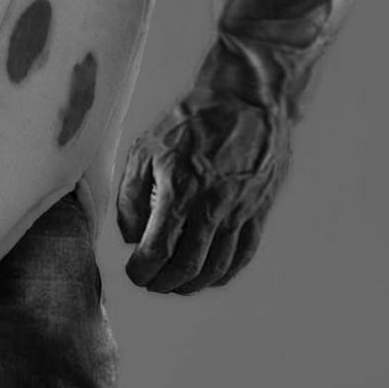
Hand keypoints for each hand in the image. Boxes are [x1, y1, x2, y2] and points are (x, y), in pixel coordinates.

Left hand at [116, 92, 290, 293]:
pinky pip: (242, 256)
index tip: (134, 273)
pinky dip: (222, 274)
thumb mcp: (146, 148)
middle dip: (164, 283)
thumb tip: (130, 237)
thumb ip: (131, 195)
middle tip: (150, 282)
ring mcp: (239, 211)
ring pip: (216, 268)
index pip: (158, 248)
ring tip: (174, 283)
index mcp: (180, 188)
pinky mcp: (258, 212)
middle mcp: (212, 205)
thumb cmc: (190, 123)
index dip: (143, 270)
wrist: (246, 103)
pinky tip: (205, 274)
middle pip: (188, 266)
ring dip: (192, 284)